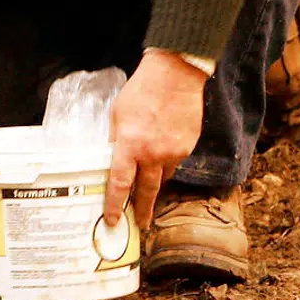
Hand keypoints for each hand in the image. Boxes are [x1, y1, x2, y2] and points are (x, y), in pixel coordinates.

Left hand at [103, 51, 207, 229]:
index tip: (112, 220)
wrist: (177, 75)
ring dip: (155, 185)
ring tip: (148, 192)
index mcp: (130, 144)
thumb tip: (112, 157)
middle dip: (142, 210)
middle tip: (140, 224)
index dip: (115, 205)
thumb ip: (116, 138)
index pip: (120, 183)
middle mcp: (153, 153)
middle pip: (147, 191)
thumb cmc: (142, 90)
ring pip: (163, 177)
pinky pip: (174, 163)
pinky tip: (162, 156)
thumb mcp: (117, 113)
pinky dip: (166, 164)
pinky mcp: (188, 147)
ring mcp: (174, 152)